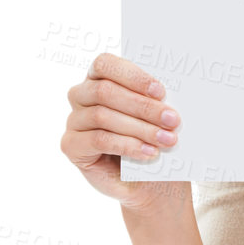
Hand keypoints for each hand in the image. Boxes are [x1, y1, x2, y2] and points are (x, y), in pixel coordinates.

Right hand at [61, 53, 189, 214]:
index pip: (105, 64)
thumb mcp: (158, 116)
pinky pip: (98, 140)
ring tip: (166, 139)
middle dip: (143, 106)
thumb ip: (156, 100)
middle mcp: (81, 95)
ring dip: (140, 128)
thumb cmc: (153, 139)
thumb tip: (169, 95)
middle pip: (105, 91)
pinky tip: (149, 153)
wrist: (147, 180)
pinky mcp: (71, 145)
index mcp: (99, 77)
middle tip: (172, 120)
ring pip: (102, 115)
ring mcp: (74, 120)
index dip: (132, 76)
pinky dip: (128, 145)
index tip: (160, 91)